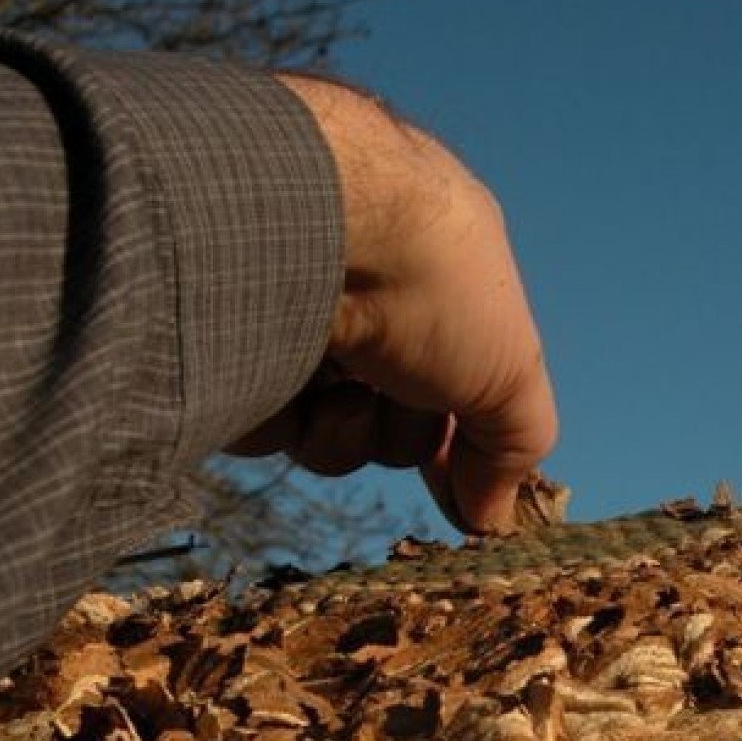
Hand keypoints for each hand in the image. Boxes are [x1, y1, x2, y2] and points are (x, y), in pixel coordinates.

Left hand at [227, 74, 557, 532]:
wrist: (314, 221)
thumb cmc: (433, 284)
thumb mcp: (510, 371)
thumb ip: (515, 448)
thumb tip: (489, 519)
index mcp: (432, 283)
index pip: (447, 385)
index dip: (452, 437)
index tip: (457, 484)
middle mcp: (358, 297)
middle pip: (387, 423)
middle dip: (400, 430)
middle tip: (401, 394)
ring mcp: (289, 321)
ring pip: (323, 436)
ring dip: (344, 432)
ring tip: (343, 384)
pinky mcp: (226, 351)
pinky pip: (259, 428)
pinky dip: (280, 419)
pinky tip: (286, 377)